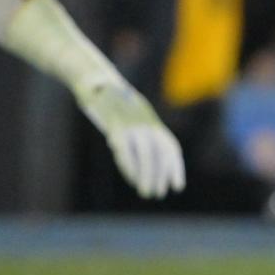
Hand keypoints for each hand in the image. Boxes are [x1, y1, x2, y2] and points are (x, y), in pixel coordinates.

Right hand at [77, 81, 185, 196]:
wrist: (96, 81)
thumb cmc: (114, 101)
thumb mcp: (133, 115)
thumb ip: (141, 133)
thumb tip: (145, 160)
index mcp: (151, 120)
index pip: (170, 147)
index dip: (175, 167)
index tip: (178, 186)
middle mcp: (145, 122)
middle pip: (159, 152)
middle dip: (160, 175)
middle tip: (158, 194)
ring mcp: (131, 123)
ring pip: (144, 153)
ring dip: (147, 175)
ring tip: (147, 192)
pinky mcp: (114, 125)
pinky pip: (124, 150)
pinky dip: (129, 167)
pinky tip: (132, 179)